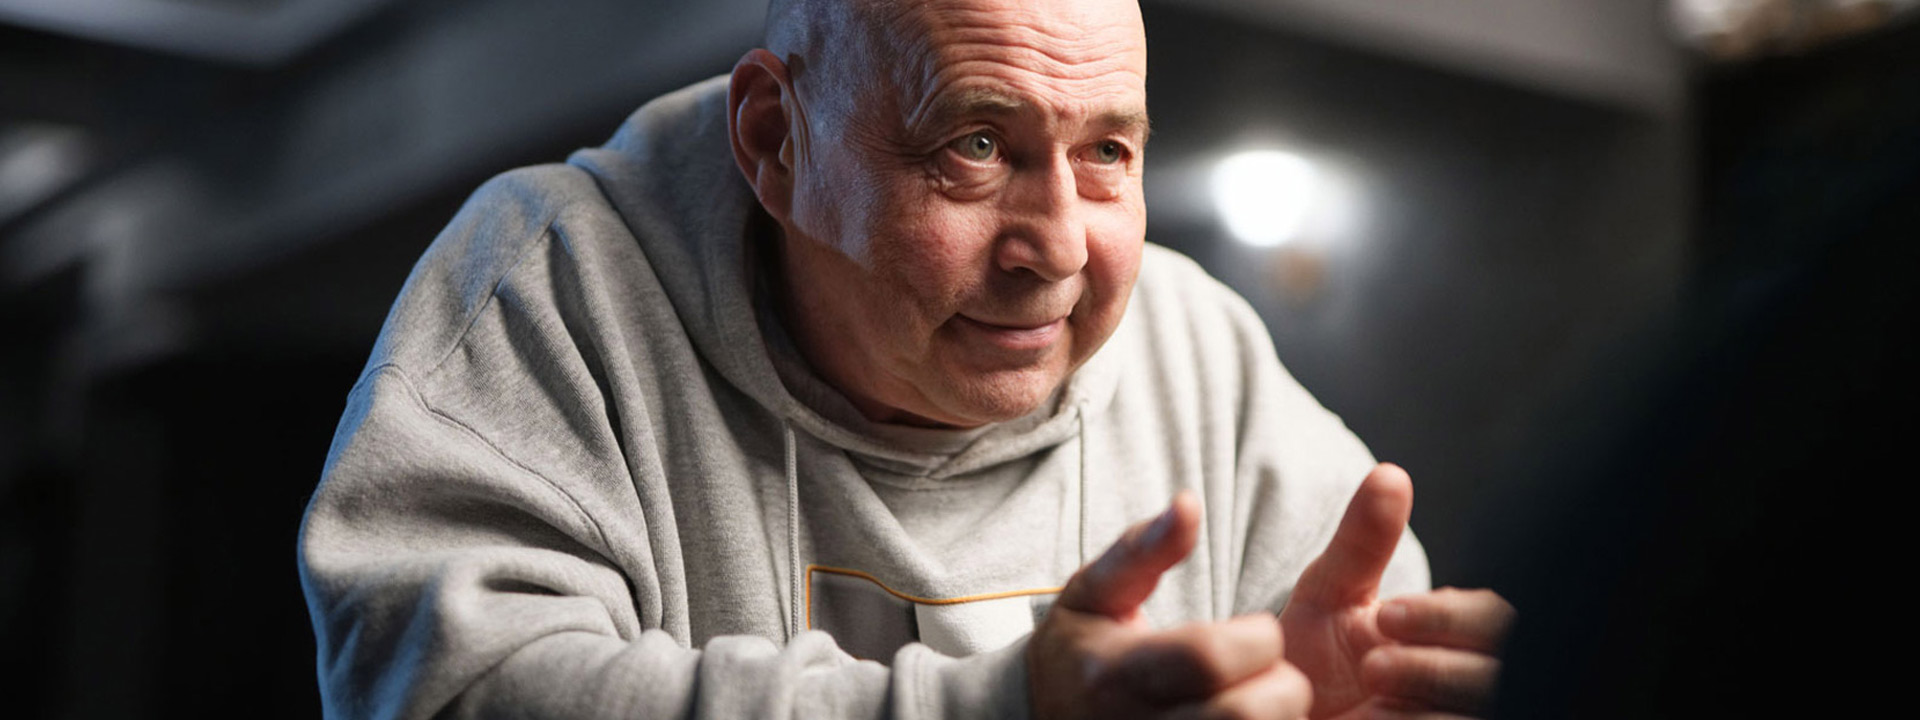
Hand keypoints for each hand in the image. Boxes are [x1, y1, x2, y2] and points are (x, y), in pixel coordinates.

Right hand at [1030, 492, 1313, 719]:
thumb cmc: (1079, 651)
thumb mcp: (1095, 591)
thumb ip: (1143, 547)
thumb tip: (1189, 503)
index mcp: (1114, 674)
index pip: (1209, 656)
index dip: (1255, 639)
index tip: (1255, 632)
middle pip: (1245, 714)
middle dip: (1281, 686)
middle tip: (1270, 673)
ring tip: (1260, 702)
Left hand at [1279, 464, 1515, 719]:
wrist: (1279, 717)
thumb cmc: (1311, 658)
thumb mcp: (1330, 593)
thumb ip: (1363, 541)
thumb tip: (1391, 474)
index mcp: (1458, 632)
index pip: (1492, 618)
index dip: (1446, 618)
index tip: (1388, 616)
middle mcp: (1474, 676)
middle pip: (1498, 666)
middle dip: (1437, 661)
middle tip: (1375, 662)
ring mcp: (1462, 712)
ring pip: (1481, 706)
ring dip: (1428, 692)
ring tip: (1371, 684)